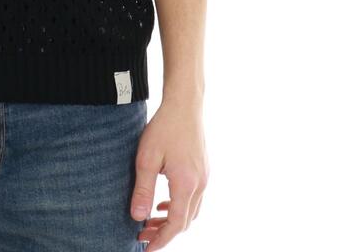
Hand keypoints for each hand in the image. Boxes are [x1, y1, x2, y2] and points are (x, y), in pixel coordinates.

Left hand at [130, 97, 208, 250]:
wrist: (185, 104)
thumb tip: (137, 217)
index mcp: (186, 185)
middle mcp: (200, 185)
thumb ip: (143, 189)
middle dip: (164, 232)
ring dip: (172, 220)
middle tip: (142, 235)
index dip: (161, 240)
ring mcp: (204, 177)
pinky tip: (164, 203)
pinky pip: (193, 198)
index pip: (176, 225)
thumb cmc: (164, 127)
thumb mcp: (146, 158)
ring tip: (150, 221)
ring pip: (191, 211)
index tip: (146, 248)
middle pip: (185, 221)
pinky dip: (178, 207)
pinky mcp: (203, 169)